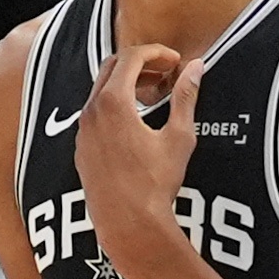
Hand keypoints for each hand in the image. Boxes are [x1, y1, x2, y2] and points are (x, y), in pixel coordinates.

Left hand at [71, 41, 202, 263]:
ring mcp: (82, 132)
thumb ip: (185, 97)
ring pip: (100, 91)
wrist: (129, 226)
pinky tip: (135, 122)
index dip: (156, 53)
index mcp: (113, 103)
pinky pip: (94, 115)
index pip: (131, 57)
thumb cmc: (155, 184)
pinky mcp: (81, 150)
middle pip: (111, 68)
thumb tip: (197, 68)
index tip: (176, 61)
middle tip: (166, 73)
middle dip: (140, 64)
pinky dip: (113, 107)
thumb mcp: (179, 137)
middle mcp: (91, 113)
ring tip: (154, 96)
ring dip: (126, 85)